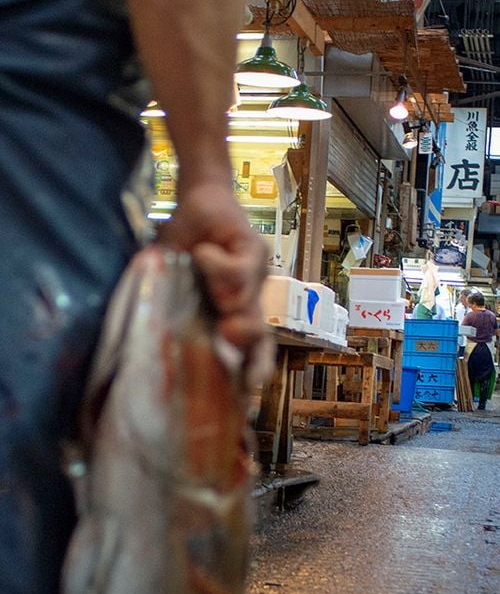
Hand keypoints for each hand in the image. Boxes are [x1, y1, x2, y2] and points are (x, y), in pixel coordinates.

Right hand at [159, 180, 270, 377]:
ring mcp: (257, 279)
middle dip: (244, 345)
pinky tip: (202, 252)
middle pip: (260, 338)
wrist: (195, 200)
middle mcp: (248, 302)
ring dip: (221, 294)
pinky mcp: (256, 253)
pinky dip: (214, 263)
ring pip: (245, 304)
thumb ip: (167, 309)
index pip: (248, 353)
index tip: (242, 393)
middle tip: (225, 335)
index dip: (248, 373)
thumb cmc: (180, 246)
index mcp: (230, 315)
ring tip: (200, 272)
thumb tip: (144, 344)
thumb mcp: (168, 282)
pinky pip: (237, 271)